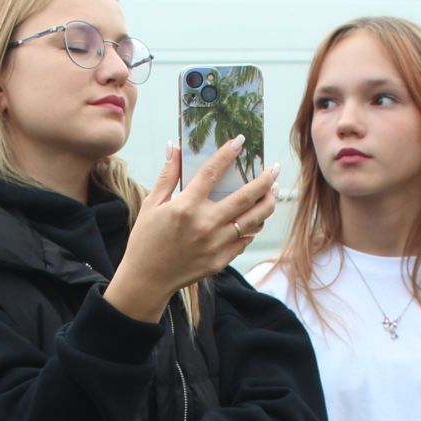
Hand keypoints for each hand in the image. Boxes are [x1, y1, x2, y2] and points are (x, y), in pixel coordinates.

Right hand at [101, 141, 279, 322]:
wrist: (147, 280)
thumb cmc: (146, 240)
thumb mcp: (151, 205)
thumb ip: (167, 176)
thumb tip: (174, 148)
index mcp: (186, 207)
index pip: (212, 172)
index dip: (227, 154)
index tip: (240, 141)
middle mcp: (205, 224)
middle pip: (245, 197)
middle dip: (265, 180)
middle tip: (274, 169)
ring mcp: (216, 244)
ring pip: (253, 220)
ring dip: (267, 203)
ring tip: (273, 191)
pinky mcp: (221, 260)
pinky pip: (245, 240)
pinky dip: (253, 227)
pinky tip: (256, 218)